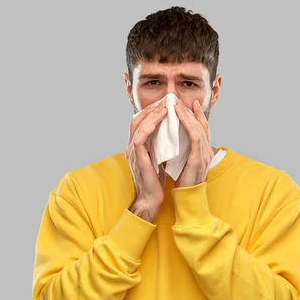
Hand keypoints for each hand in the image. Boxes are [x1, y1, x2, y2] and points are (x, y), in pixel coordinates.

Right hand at [125, 99, 167, 221]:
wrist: (150, 199)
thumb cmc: (155, 183)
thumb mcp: (157, 160)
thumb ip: (158, 148)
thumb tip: (168, 136)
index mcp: (135, 147)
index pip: (139, 123)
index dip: (150, 112)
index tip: (164, 105)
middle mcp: (131, 147)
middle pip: (136, 120)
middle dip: (151, 108)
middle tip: (166, 100)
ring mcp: (132, 152)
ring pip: (138, 124)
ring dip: (152, 113)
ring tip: (165, 105)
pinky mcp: (138, 157)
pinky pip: (142, 135)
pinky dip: (151, 124)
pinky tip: (162, 117)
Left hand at [174, 99, 214, 187]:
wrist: (187, 199)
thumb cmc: (183, 184)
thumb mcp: (183, 163)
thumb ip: (182, 151)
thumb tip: (172, 141)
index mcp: (203, 152)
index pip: (202, 129)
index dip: (197, 115)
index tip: (190, 103)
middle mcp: (206, 151)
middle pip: (201, 125)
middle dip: (191, 111)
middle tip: (180, 100)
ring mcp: (204, 155)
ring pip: (198, 128)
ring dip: (187, 114)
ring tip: (177, 104)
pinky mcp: (198, 159)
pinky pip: (195, 136)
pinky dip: (188, 124)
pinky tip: (179, 116)